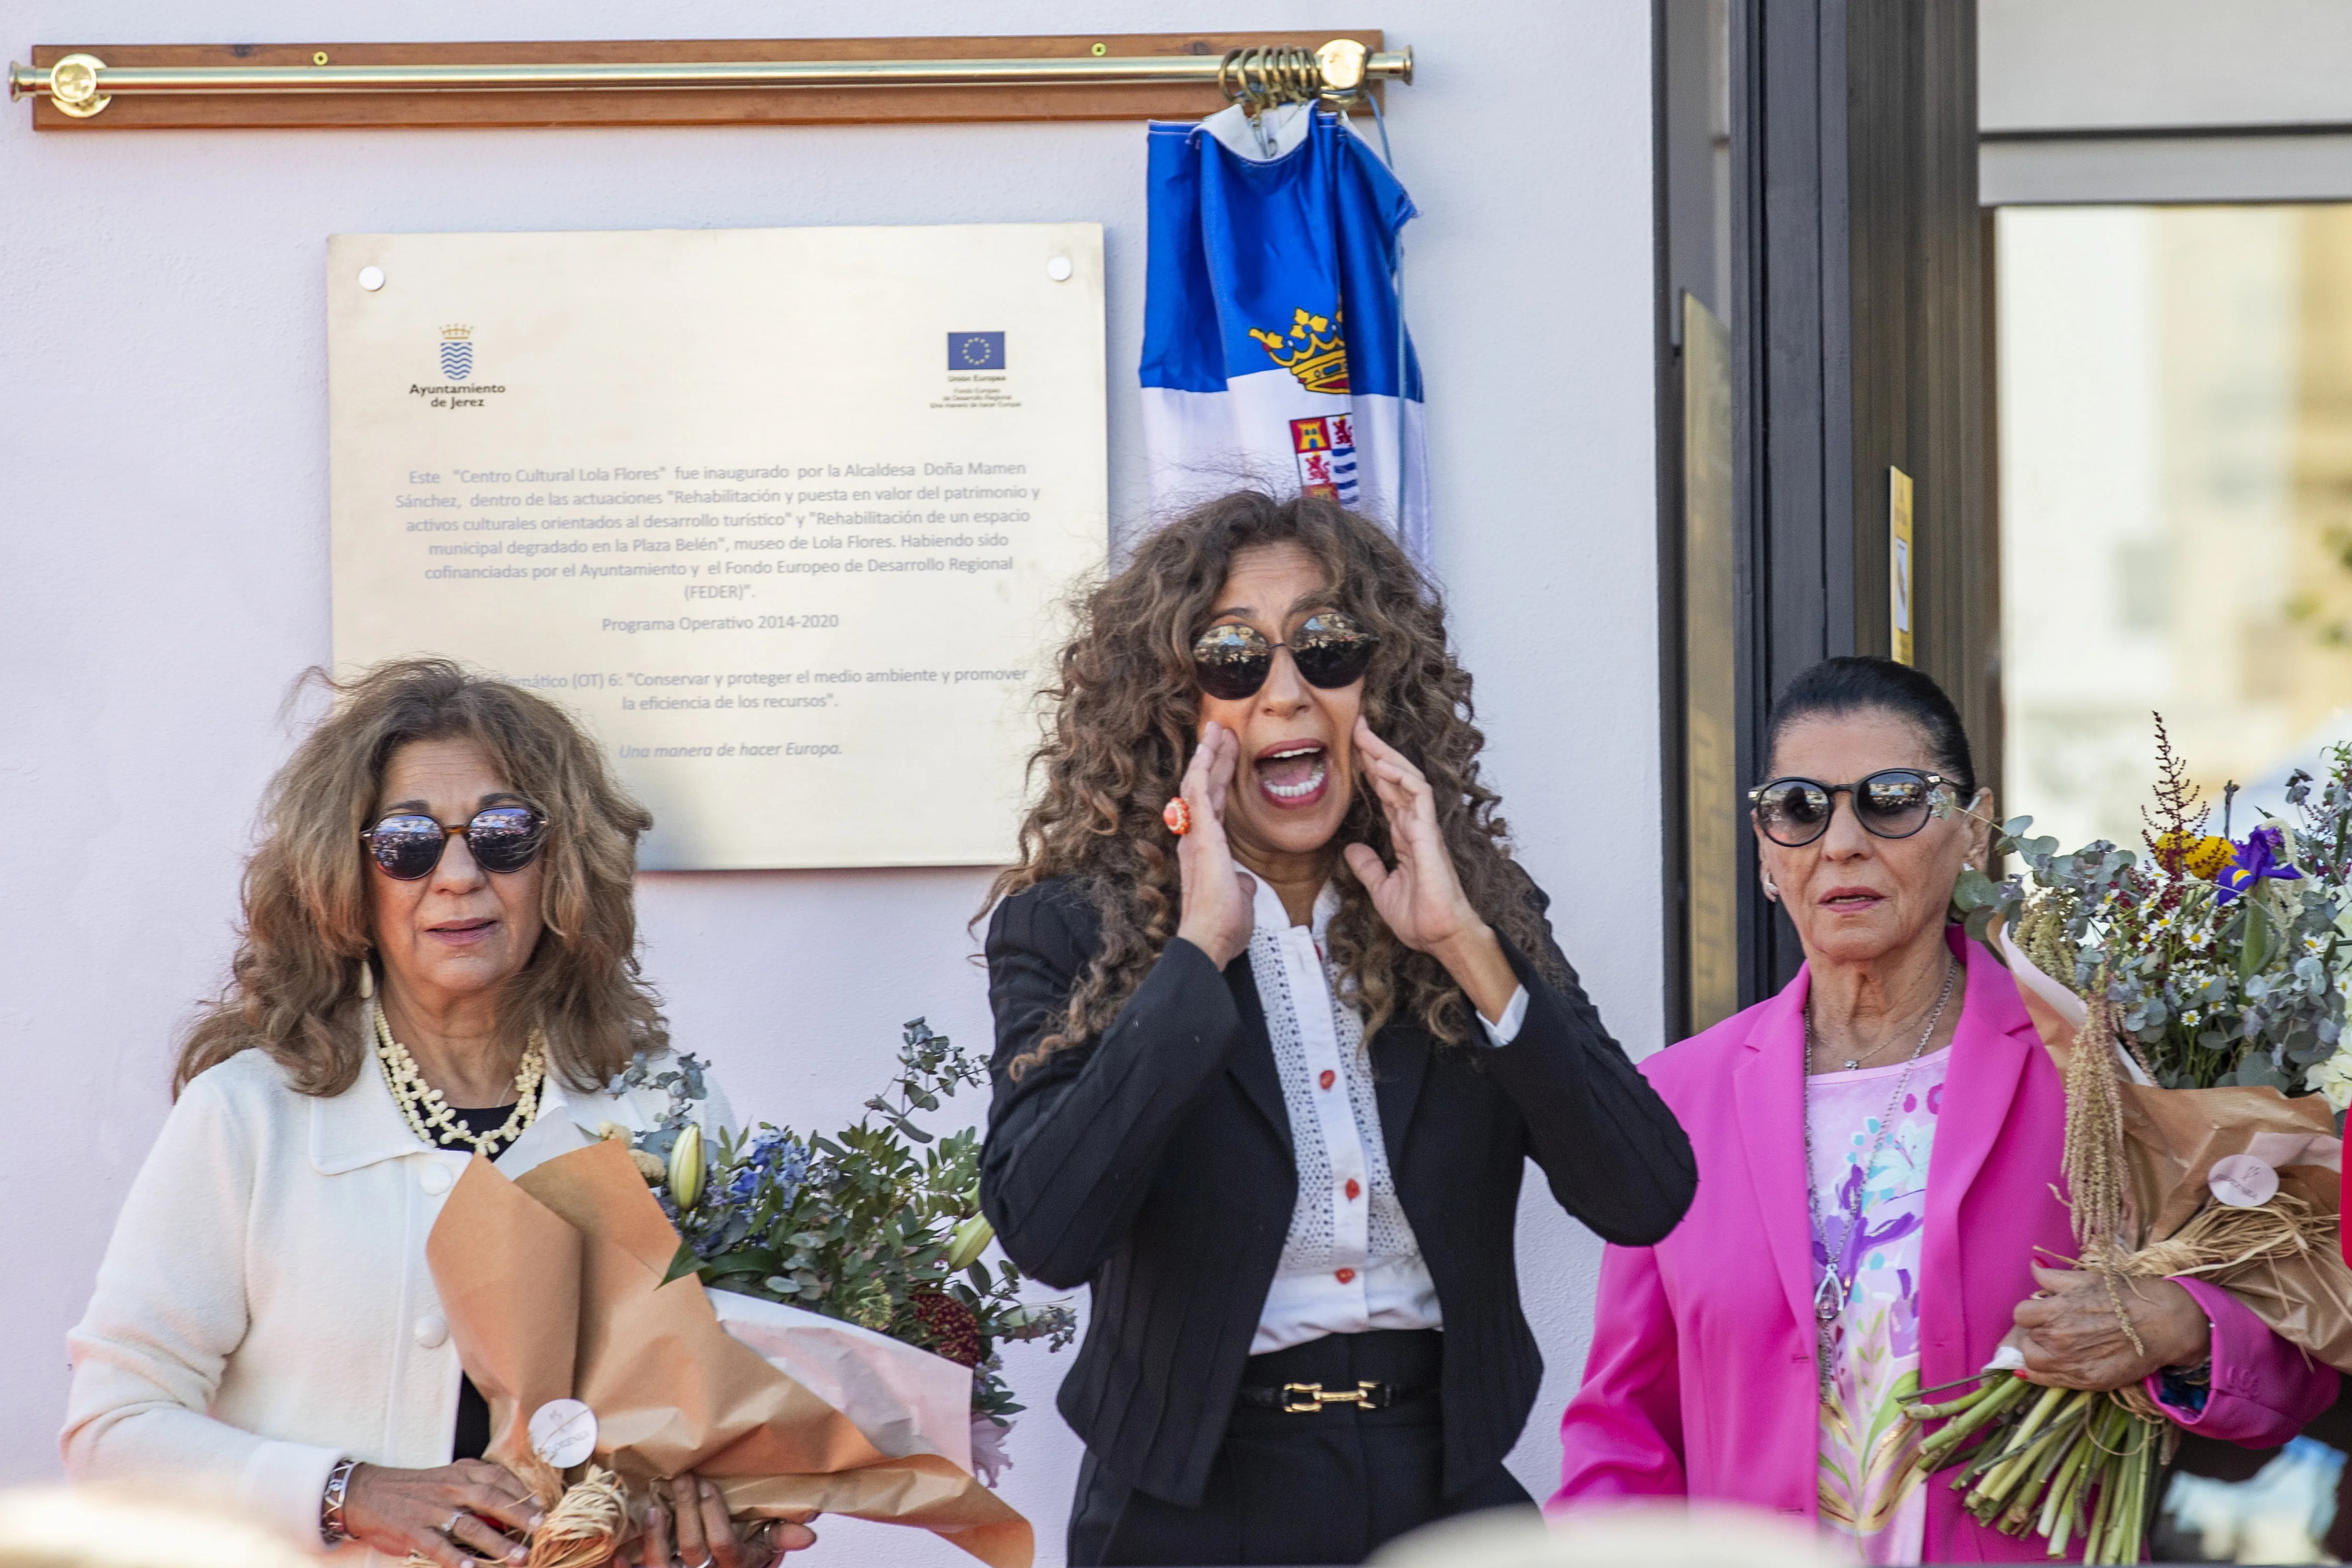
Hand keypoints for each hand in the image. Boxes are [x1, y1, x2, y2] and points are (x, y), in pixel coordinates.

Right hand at [341, 1460, 542, 1567]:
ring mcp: (432, 1510)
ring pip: (471, 1527)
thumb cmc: (416, 1488)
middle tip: (540, 1529)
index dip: (522, 1493)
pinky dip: (457, 1559)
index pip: (499, 1477)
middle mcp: (450, 1489)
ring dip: (497, 1544)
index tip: (541, 1508)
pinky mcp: (414, 1532)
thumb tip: (512, 1504)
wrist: (368, 1492)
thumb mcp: (448, 1476)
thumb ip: (477, 1485)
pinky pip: (439, 1547)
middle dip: (519, 1515)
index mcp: (461, 1473)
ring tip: (519, 1557)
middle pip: (491, 1500)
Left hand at [629, 1473, 816, 1567]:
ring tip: (653, 1507)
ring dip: (655, 1536)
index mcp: (735, 1566)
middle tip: (681, 1479)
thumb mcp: (763, 1547)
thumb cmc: (741, 1557)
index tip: (707, 1485)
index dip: (714, 1516)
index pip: (723, 1545)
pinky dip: (625, 1566)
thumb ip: (780, 1537)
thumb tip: (809, 1535)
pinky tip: (617, 1551)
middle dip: (685, 1511)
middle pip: (691, 1550)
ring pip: (661, 1566)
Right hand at [1172, 721, 1255, 968]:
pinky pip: (1199, 792)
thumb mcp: (1240, 898)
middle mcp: (1195, 837)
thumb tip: (1247, 881)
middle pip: (1204, 787)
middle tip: (1221, 730)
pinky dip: (1202, 767)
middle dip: (1214, 758)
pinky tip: (1207, 747)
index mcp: (1206, 849)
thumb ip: (1241, 883)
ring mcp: (1195, 834)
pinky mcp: (1201, 835)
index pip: (1213, 805)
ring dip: (1208, 754)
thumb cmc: (1223, 925)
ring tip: (1216, 729)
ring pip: (1199, 783)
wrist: (1209, 939)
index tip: (1226, 755)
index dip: (1220, 778)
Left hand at [1341, 718, 1517, 1021]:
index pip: (1388, 793)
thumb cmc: (1420, 917)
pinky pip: (1419, 798)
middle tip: (1357, 726)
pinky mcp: (1431, 835)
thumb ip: (1369, 867)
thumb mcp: (1382, 889)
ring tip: (1366, 736)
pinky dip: (1402, 779)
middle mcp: (1416, 826)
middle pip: (1396, 778)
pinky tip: (1384, 766)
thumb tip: (1353, 850)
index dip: (1372, 770)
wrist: (1439, 936)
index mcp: (1406, 836)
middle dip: (1377, 751)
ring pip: (1408, 780)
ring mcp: (1425, 828)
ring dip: (1387, 756)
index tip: (1354, 749)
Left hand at [2007, 1265, 2209, 1390]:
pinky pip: (2051, 1382)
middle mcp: (2059, 1338)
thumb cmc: (2125, 1297)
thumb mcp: (2087, 1278)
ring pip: (2032, 1364)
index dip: (2030, 1313)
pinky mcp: (2087, 1381)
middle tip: (2049, 1330)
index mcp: (2056, 1310)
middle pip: (2025, 1340)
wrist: (2163, 1323)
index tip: (2040, 1313)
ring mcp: (2072, 1363)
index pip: (2021, 1315)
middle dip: (2033, 1333)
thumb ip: (2053, 1277)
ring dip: (2036, 1354)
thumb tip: (2033, 1265)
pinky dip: (2045, 1374)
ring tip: (2051, 1348)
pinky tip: (2053, 1365)